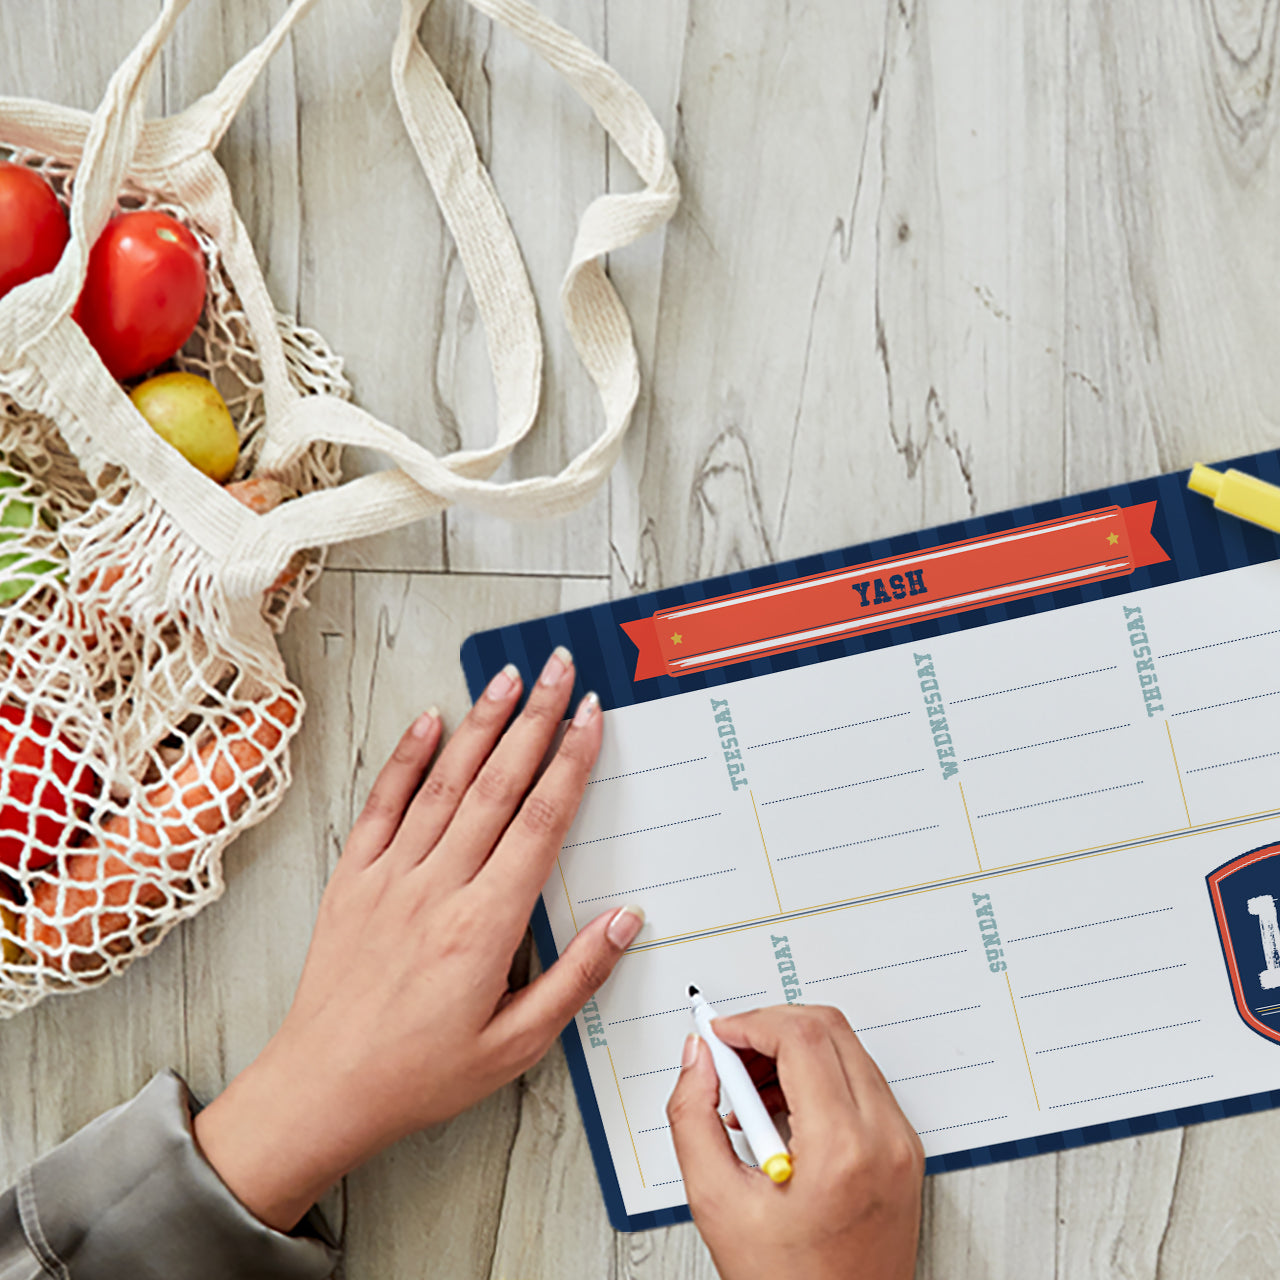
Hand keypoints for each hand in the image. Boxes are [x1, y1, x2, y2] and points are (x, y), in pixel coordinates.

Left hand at [192, 648, 642, 1229]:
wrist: (322, 1089)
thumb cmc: (420, 1074)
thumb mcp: (515, 1045)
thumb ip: (576, 979)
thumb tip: (624, 920)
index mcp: (485, 925)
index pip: (541, 822)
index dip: (571, 762)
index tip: (592, 718)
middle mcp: (438, 886)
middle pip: (498, 784)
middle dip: (536, 720)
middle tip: (561, 672)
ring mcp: (390, 875)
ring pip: (445, 782)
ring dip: (481, 723)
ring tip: (509, 678)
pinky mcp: (353, 878)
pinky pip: (382, 804)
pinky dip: (407, 758)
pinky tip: (428, 721)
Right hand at [667, 1005, 923, 1279]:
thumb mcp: (717, 1202)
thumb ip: (693, 1116)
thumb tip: (697, 1058)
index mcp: (842, 1149)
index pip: (802, 1037)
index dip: (751, 1023)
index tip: (719, 1034)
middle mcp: (885, 1138)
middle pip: (829, 1029)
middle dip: (770, 1029)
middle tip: (730, 1058)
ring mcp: (901, 1143)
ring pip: (847, 1049)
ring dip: (793, 1052)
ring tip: (751, 1098)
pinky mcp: (904, 1151)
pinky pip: (861, 1082)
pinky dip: (818, 1078)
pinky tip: (783, 1114)